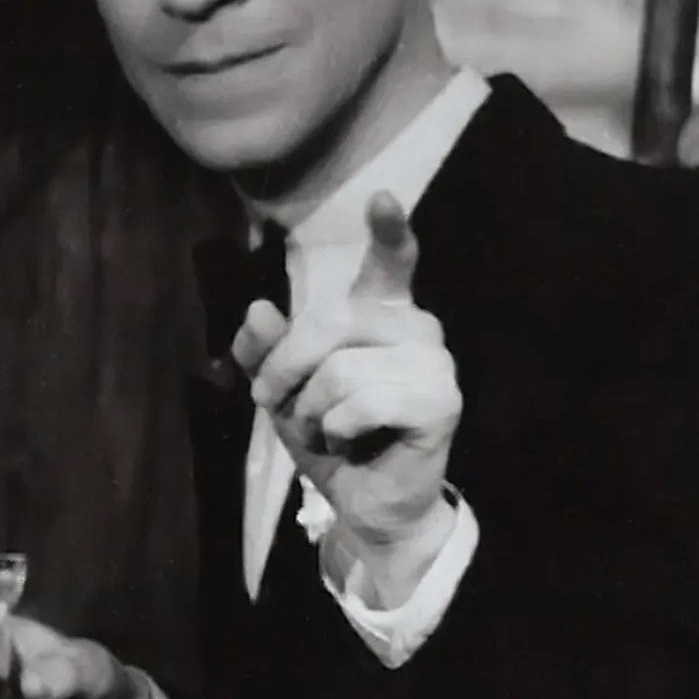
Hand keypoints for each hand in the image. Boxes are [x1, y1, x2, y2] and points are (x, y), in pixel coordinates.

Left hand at [236, 194, 463, 591]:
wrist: (363, 501)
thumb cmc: (329, 436)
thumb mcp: (282, 391)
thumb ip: (263, 352)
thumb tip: (258, 310)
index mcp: (380, 314)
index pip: (391, 263)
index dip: (389, 231)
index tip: (384, 197)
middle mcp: (415, 327)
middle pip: (331, 319)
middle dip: (285, 368)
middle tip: (275, 403)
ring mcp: (435, 363)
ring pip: (342, 368)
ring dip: (312, 410)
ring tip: (327, 430)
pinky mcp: (441, 402)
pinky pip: (363, 402)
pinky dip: (337, 429)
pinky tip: (351, 441)